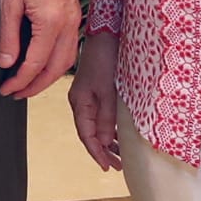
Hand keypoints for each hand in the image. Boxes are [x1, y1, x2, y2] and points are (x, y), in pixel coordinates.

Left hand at [0, 0, 82, 98]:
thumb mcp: (8, 1)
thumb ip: (8, 35)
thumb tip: (5, 63)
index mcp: (51, 22)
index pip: (35, 63)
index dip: (19, 81)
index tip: (6, 89)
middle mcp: (68, 25)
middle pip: (55, 69)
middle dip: (35, 86)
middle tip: (15, 93)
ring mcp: (75, 21)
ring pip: (66, 61)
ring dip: (48, 77)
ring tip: (28, 84)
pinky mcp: (75, 17)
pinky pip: (69, 48)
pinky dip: (56, 63)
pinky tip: (41, 64)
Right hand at [68, 32, 122, 170]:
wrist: (107, 35)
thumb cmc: (105, 59)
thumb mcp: (108, 90)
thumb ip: (107, 116)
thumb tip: (107, 141)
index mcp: (80, 103)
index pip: (87, 135)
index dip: (97, 153)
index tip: (107, 166)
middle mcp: (81, 102)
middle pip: (91, 133)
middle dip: (104, 151)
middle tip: (117, 166)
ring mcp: (89, 97)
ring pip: (97, 126)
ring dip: (109, 141)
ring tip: (121, 155)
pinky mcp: (98, 91)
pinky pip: (102, 116)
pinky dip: (110, 127)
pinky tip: (120, 135)